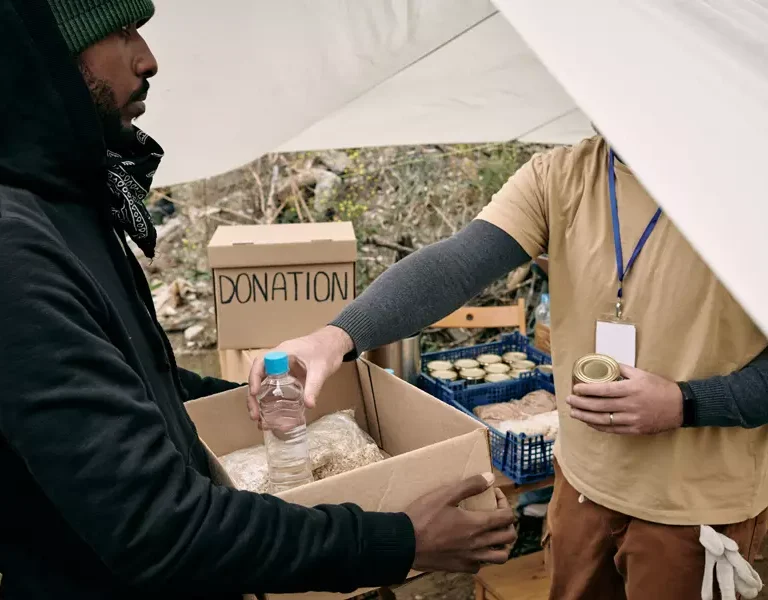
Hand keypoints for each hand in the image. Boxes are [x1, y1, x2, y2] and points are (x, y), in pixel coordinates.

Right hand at [247, 326, 353, 421]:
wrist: (335, 344)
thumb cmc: (326, 350)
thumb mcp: (320, 369)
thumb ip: (313, 386)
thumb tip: (309, 405)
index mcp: (282, 353)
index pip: (261, 363)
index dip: (254, 378)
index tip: (254, 393)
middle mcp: (278, 361)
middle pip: (259, 378)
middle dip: (254, 398)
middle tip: (255, 416)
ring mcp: (282, 370)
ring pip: (266, 386)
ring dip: (261, 403)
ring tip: (260, 421)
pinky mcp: (289, 378)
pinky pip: (276, 390)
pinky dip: (273, 403)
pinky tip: (273, 418)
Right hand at [406, 473, 516, 573]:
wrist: (404, 543)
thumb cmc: (423, 516)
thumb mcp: (445, 494)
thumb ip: (470, 485)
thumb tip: (490, 478)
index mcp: (477, 524)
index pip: (507, 516)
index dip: (505, 503)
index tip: (494, 495)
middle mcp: (478, 543)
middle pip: (509, 537)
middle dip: (508, 522)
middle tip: (497, 513)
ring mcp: (470, 558)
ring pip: (500, 557)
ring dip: (501, 544)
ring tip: (492, 534)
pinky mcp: (459, 567)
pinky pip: (479, 566)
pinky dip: (482, 558)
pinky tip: (472, 548)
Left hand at [567, 364, 682, 434]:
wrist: (681, 406)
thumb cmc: (660, 388)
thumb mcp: (642, 374)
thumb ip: (623, 370)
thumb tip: (606, 364)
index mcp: (631, 389)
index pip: (603, 390)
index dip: (587, 390)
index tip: (575, 388)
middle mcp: (630, 405)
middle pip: (599, 406)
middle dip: (581, 403)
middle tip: (569, 400)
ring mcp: (632, 419)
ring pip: (603, 419)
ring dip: (585, 416)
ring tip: (573, 412)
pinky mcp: (635, 429)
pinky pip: (612, 429)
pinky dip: (598, 426)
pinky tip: (589, 422)